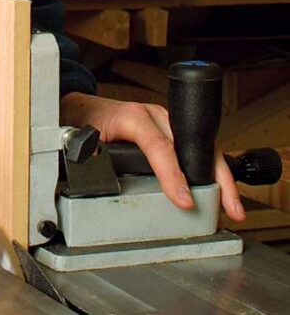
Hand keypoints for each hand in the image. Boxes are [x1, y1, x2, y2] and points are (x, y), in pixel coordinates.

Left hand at [60, 92, 244, 221]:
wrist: (83, 107)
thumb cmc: (86, 120)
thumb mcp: (83, 135)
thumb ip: (88, 152)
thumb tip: (94, 168)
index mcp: (134, 116)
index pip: (160, 146)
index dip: (173, 174)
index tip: (184, 200)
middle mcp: (155, 117)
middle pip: (192, 145)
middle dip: (215, 177)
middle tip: (228, 207)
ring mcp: (166, 123)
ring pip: (201, 147)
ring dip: (219, 176)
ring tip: (231, 205)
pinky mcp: (170, 132)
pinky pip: (195, 149)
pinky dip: (210, 170)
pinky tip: (218, 190)